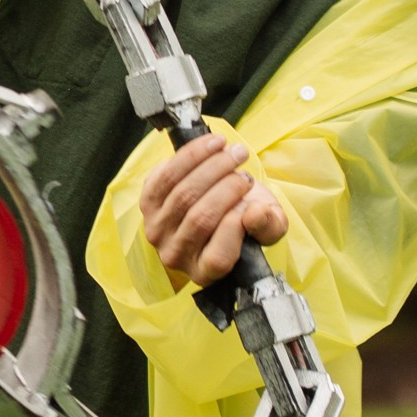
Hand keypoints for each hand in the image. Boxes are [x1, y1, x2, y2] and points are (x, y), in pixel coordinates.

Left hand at [139, 134, 287, 289]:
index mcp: (206, 272)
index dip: (236, 226)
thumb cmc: (246, 219)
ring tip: (235, 152)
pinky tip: (213, 144)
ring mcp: (156, 230)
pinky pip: (164, 175)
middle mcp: (175, 256)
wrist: (221, 200)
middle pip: (200, 218)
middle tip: (247, 173)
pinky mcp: (147, 202)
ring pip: (182, 193)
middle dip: (228, 187)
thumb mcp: (268, 226)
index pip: (218, 257)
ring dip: (212, 165)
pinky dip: (191, 155)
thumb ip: (269, 226)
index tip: (252, 204)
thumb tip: (255, 214)